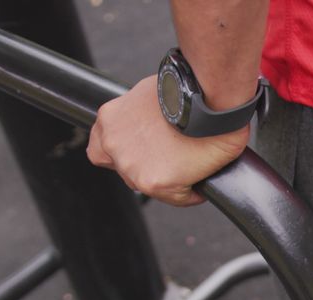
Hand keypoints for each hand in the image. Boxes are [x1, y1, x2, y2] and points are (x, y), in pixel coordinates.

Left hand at [86, 75, 249, 206]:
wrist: (210, 95)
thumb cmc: (188, 89)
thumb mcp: (149, 93)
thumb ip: (140, 114)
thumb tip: (154, 125)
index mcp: (111, 120)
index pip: (102, 149)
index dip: (127, 152)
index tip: (144, 151)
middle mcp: (114, 144)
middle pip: (128, 172)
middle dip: (151, 166)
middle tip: (176, 155)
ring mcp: (131, 166)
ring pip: (153, 186)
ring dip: (173, 179)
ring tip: (194, 162)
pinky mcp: (155, 183)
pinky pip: (179, 197)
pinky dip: (193, 192)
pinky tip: (205, 174)